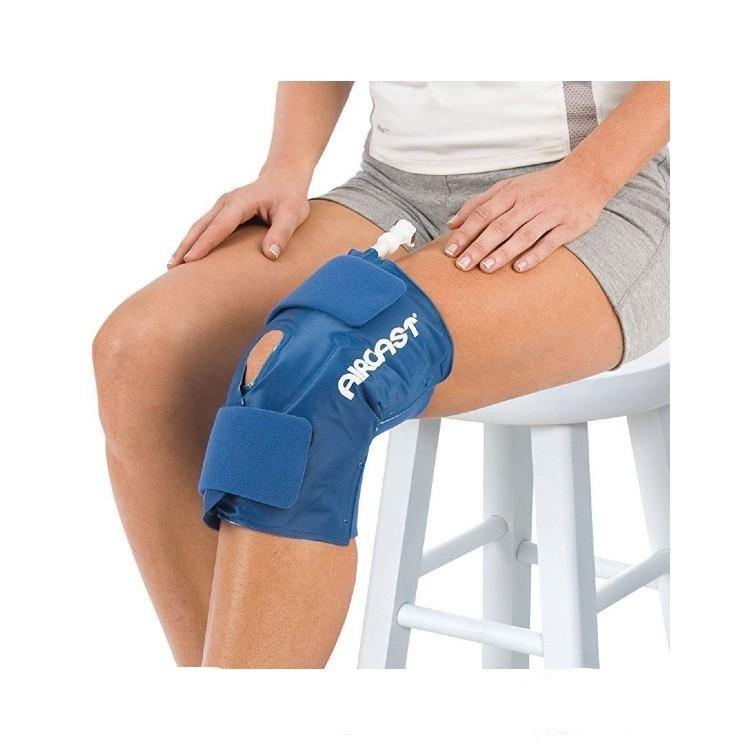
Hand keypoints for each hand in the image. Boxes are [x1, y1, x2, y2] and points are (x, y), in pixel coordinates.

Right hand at [168, 166, 309, 267]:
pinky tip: (186, 256)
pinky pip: (204, 228)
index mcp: (240, 203)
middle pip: (201, 227)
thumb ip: (281, 234)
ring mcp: (222, 207)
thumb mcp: (292, 215)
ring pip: (198, 227)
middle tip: (171, 268)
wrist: (284, 178)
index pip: (219, 227)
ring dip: (185, 245)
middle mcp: (226, 203)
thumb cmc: (289, 197)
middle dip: (185, 247)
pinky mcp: (222, 213)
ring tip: (172, 266)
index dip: (204, 244)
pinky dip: (193, 242)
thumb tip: (270, 255)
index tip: (190, 260)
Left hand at [444, 159, 609, 272]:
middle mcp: (529, 202)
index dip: (465, 233)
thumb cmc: (540, 187)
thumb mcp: (508, 188)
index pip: (483, 214)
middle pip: (499, 226)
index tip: (450, 251)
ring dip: (503, 252)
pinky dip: (534, 255)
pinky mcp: (568, 226)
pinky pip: (550, 242)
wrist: (586, 177)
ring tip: (486, 268)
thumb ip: (480, 204)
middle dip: (479, 246)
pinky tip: (519, 268)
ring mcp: (550, 214)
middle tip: (462, 265)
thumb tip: (451, 223)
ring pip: (523, 234)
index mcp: (511, 193)